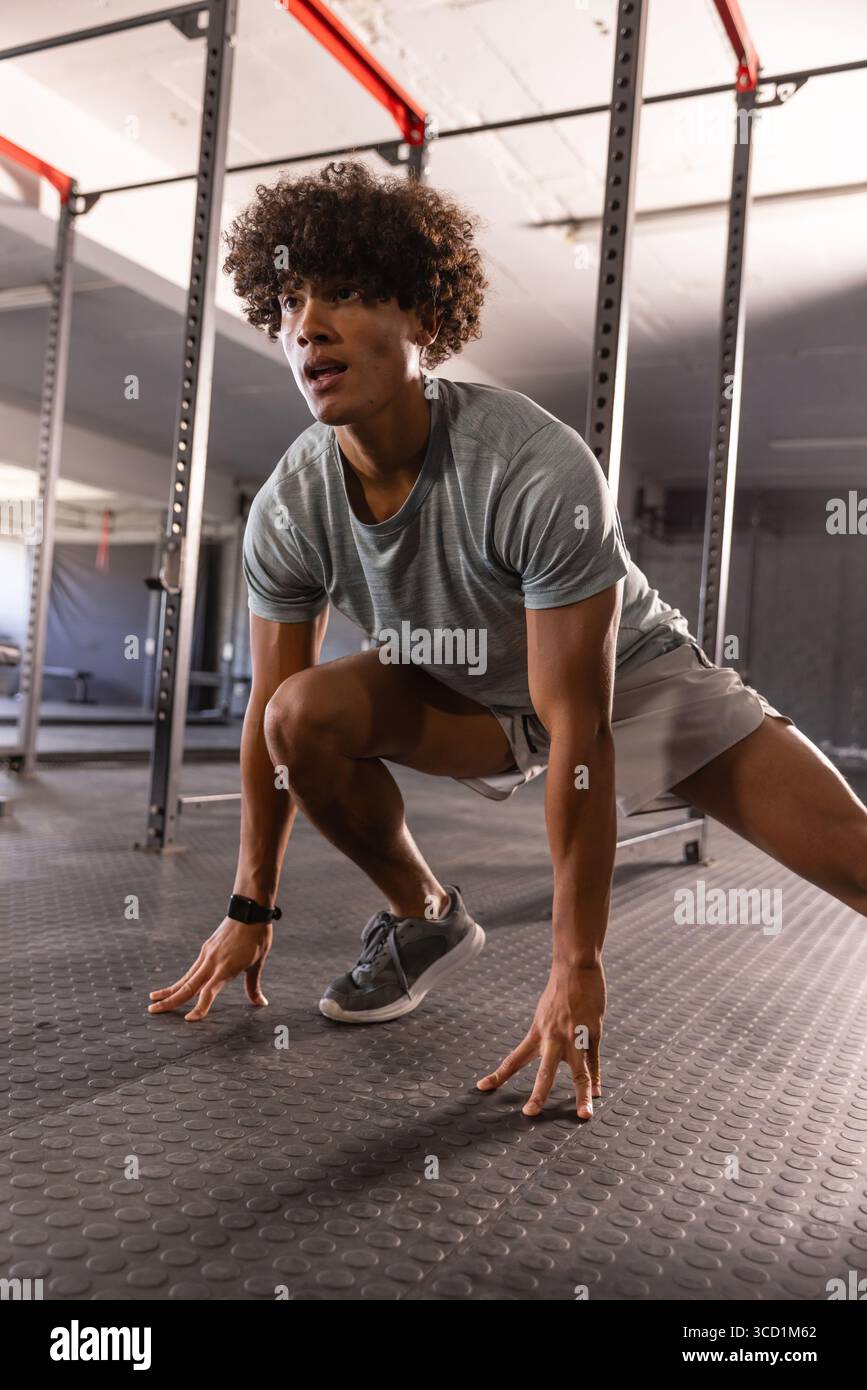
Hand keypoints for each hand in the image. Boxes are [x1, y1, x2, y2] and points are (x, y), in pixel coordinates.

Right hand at [148, 916, 272, 1020]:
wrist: (249, 910)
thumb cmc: (257, 937)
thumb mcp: (258, 963)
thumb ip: (253, 986)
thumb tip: (261, 1003)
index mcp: (226, 968)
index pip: (208, 993)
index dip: (200, 1007)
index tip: (189, 1019)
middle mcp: (212, 962)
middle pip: (187, 986)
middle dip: (169, 1000)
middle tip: (151, 1010)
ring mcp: (206, 954)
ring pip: (185, 977)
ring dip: (169, 989)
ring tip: (153, 997)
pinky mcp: (205, 948)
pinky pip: (192, 969)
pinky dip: (182, 980)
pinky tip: (176, 987)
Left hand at [476, 961, 604, 1117]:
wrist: (576, 969)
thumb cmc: (560, 991)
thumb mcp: (544, 1014)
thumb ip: (547, 1035)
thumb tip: (552, 1052)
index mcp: (537, 1033)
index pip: (513, 1059)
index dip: (497, 1075)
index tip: (482, 1088)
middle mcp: (553, 1038)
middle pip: (544, 1072)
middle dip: (538, 1095)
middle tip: (530, 1114)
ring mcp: (574, 1037)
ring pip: (578, 1073)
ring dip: (582, 1096)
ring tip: (583, 1115)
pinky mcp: (593, 1033)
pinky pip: (594, 1060)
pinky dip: (596, 1077)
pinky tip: (598, 1092)